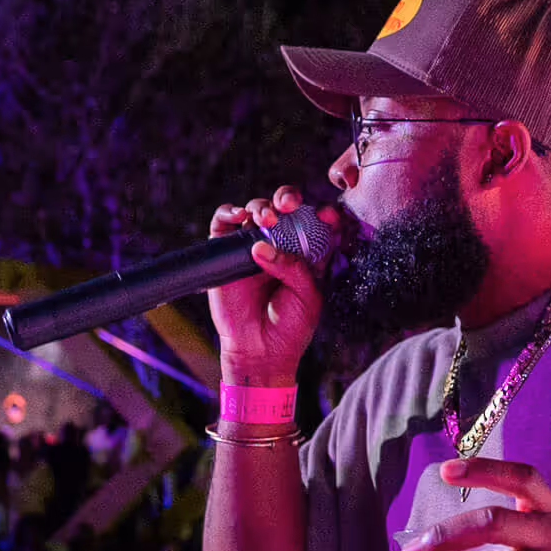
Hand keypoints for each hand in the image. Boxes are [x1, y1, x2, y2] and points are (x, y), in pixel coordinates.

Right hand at [206, 187, 339, 386]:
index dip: (323, 213)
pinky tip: (239, 216)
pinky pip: (223, 224)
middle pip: (284, 209)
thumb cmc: (289, 326)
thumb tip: (261, 246)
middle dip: (288, 198)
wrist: (260, 352)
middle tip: (289, 205)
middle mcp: (281, 245)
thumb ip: (293, 267)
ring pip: (256, 211)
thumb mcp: (306, 295)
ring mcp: (253, 247)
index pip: (317, 222)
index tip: (327, 214)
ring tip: (266, 220)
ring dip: (262, 207)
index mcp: (307, 253)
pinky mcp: (226, 253)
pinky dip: (228, 213)